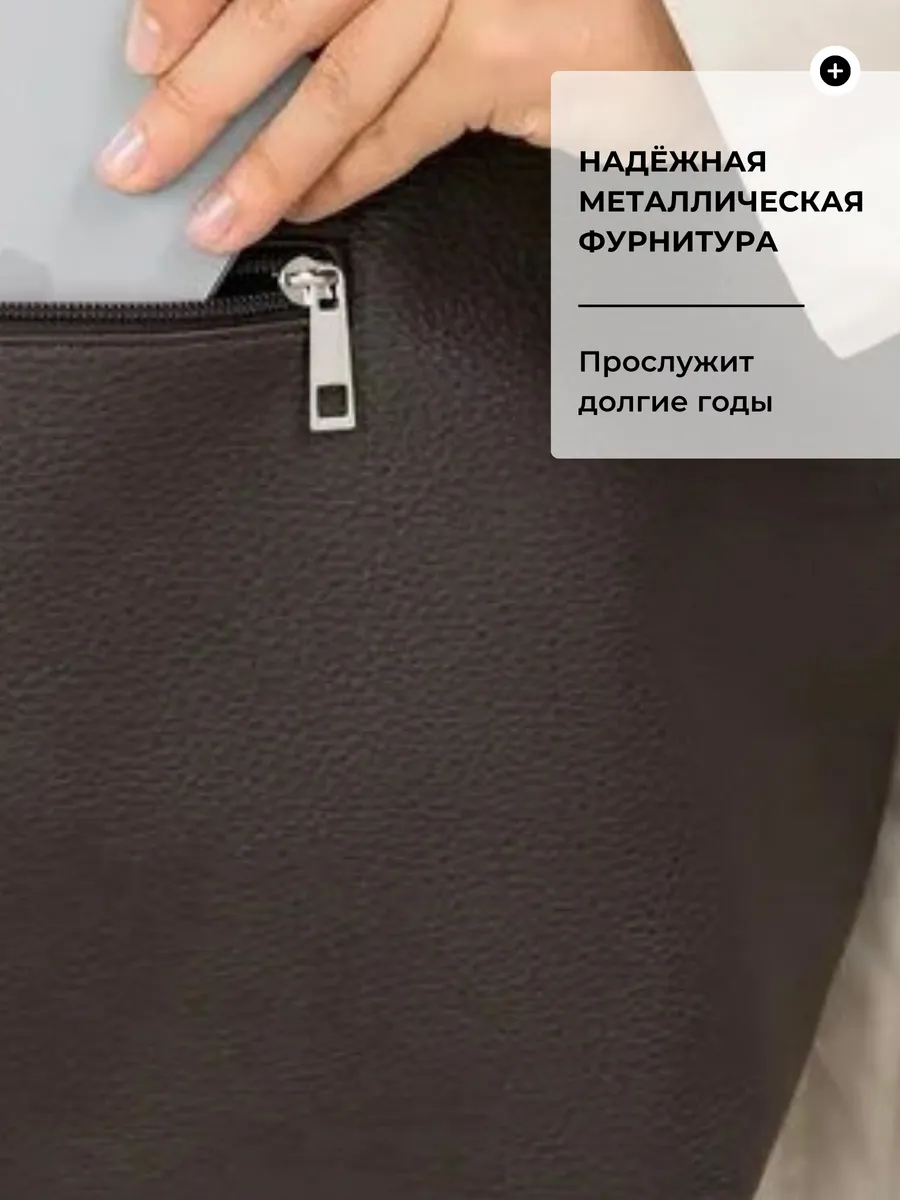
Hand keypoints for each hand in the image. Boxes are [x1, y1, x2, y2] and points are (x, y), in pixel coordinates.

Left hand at [97, 0, 687, 251]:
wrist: (711, 1)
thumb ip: (387, 1)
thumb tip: (289, 43)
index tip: (144, 44)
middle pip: (283, 5)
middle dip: (199, 87)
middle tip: (143, 151)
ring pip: (336, 81)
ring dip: (266, 158)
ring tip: (217, 209)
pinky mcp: (509, 49)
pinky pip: (403, 127)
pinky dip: (347, 174)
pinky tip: (308, 203)